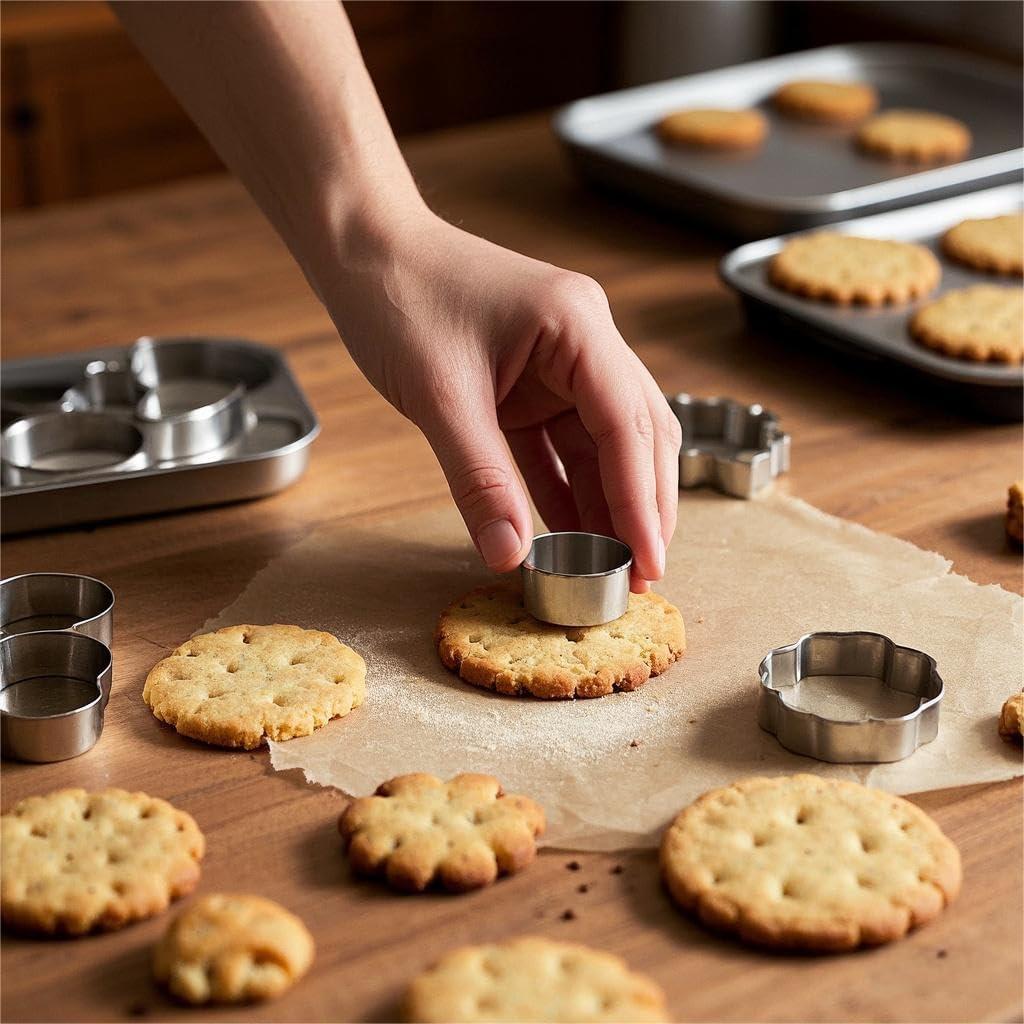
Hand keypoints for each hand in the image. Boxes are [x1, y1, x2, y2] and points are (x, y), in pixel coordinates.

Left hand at [320, 210, 680, 589]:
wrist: (362, 249)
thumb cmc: (399, 296)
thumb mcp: (440, 396)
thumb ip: (480, 478)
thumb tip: (508, 554)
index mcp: (578, 327)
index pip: (627, 424)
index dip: (642, 501)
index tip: (648, 562)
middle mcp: (584, 342)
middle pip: (634, 435)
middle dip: (642, 506)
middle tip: (642, 575)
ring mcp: (560, 364)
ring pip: (603, 445)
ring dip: (608, 504)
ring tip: (612, 567)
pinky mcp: (531, 384)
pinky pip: (560, 445)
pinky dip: (566, 489)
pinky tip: (570, 534)